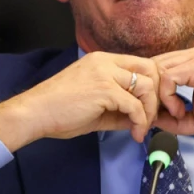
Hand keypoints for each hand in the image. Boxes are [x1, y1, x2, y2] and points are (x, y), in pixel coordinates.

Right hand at [0, 51, 159, 150]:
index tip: (150, 107)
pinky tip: (134, 133)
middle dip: (156, 94)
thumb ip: (119, 106)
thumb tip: (140, 118)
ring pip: (146, 86)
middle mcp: (106, 61)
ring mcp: (106, 73)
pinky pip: (135, 105)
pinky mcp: (104, 89)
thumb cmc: (59, 109)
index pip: (141, 64)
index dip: (152, 85)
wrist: (36, 112)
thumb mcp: (95, 103)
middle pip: (150, 69)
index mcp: (103, 60)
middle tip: (152, 116)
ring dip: (149, 112)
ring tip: (140, 128)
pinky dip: (140, 122)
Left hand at [153, 46, 193, 140]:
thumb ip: (173, 117)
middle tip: (160, 115)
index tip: (160, 114)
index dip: (152, 91)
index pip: (158, 67)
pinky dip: (168, 98)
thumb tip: (152, 120)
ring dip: (160, 97)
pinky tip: (181, 111)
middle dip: (152, 93)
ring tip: (176, 114)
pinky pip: (169, 77)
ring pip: (158, 70)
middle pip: (154, 66)